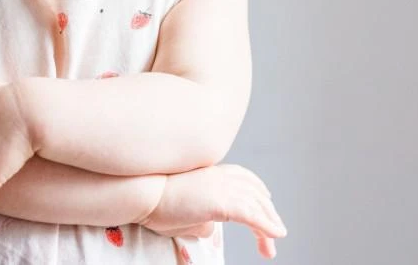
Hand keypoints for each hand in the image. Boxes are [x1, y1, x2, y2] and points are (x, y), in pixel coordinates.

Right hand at [141, 164, 286, 258]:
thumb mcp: (185, 209)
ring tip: (271, 246)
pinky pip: (252, 215)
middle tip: (274, 235)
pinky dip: (266, 226)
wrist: (142, 194)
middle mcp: (220, 175)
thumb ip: (203, 216)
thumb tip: (212, 229)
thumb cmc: (155, 202)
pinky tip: (275, 235)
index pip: (245, 179)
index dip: (259, 194)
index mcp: (211, 172)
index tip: (266, 207)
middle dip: (268, 215)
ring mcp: (221, 186)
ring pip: (256, 205)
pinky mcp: (221, 202)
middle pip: (255, 193)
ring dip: (269, 226)